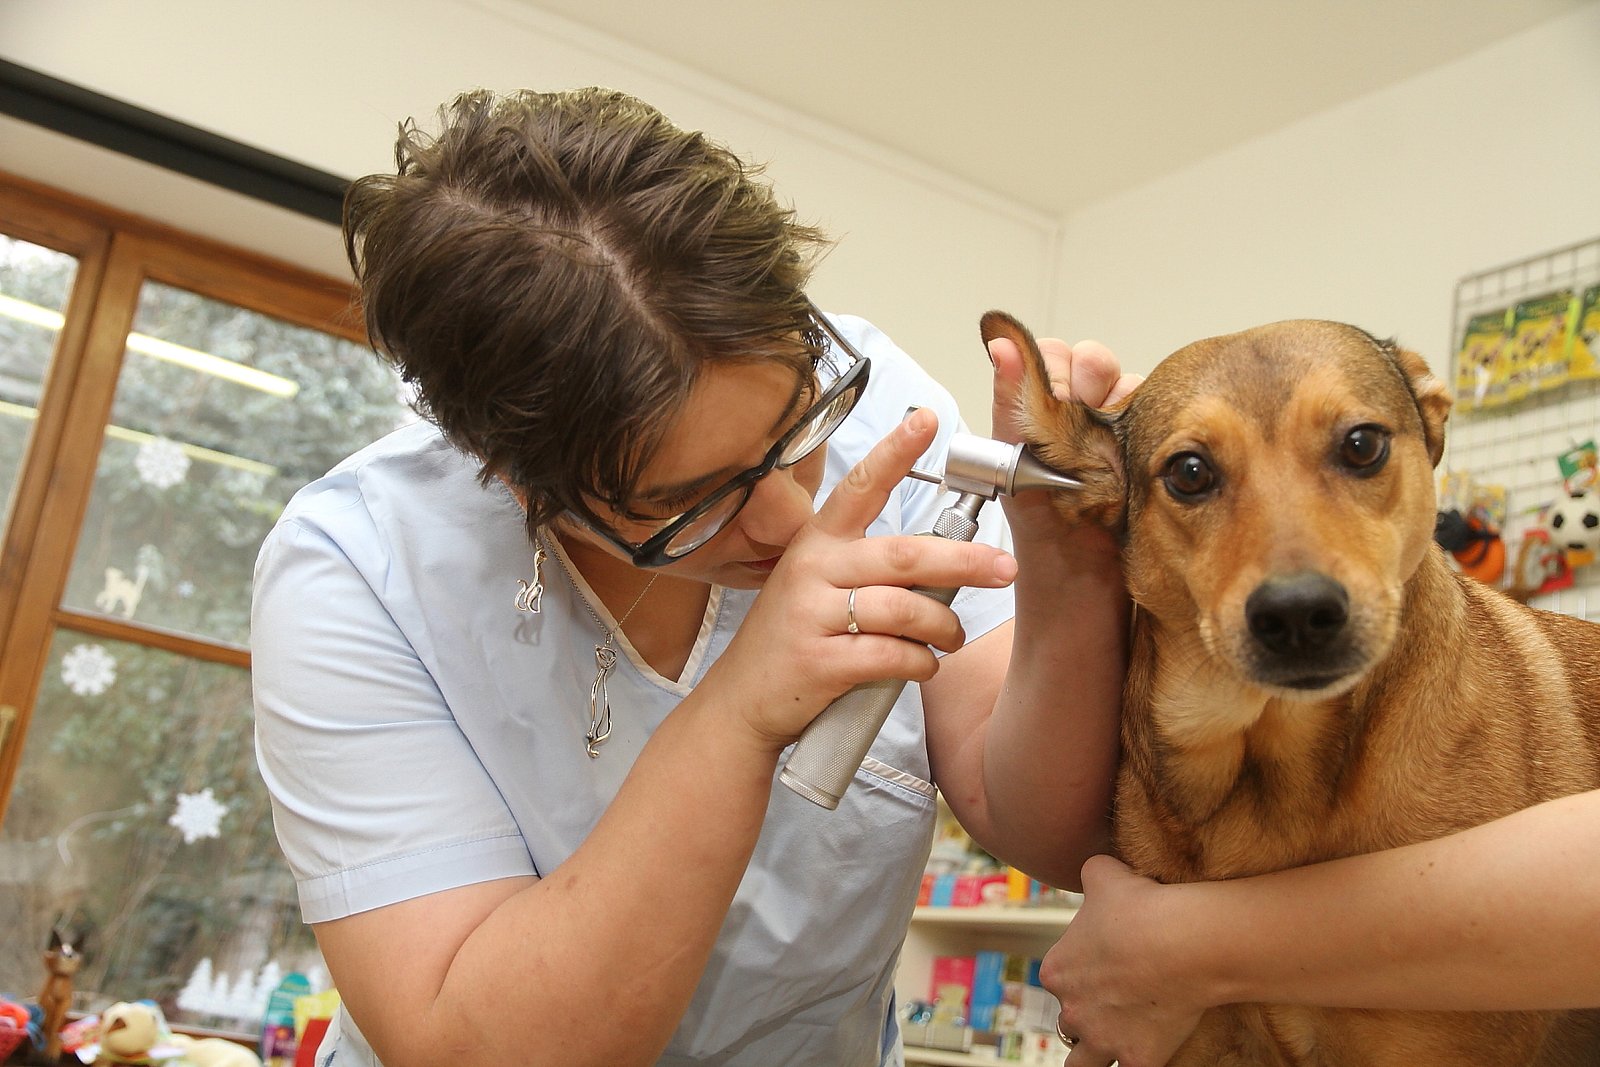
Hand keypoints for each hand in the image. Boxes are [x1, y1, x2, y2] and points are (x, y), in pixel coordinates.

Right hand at [710, 408, 1017, 749]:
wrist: (744, 701)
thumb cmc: (796, 637)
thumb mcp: (816, 584)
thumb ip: (868, 564)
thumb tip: (946, 559)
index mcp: (817, 541)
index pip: (861, 486)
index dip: (895, 452)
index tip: (927, 421)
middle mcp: (813, 569)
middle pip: (904, 555)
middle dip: (963, 562)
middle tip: (1004, 568)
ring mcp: (812, 615)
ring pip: (904, 610)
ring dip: (944, 627)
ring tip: (952, 637)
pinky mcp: (820, 662)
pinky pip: (892, 655)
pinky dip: (921, 663)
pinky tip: (924, 665)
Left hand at [987, 334, 1140, 556]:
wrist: (1079, 569)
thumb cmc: (1040, 519)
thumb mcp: (1013, 457)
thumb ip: (1010, 399)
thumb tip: (1000, 343)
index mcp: (1043, 404)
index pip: (1053, 354)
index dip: (1055, 371)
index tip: (1053, 401)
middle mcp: (1082, 408)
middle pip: (1094, 360)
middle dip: (1088, 382)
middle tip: (1080, 422)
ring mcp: (1118, 423)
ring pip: (1128, 382)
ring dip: (1115, 410)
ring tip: (1100, 454)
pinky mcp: (1150, 441)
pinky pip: (1157, 409)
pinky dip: (1143, 428)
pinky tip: (1126, 459)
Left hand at [1041, 855, 1205, 1066]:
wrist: (1184, 941)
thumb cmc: (1142, 905)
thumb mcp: (1104, 873)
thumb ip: (1091, 873)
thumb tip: (1094, 869)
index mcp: (1056, 970)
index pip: (1059, 977)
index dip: (1081, 971)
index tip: (1107, 964)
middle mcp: (1071, 1010)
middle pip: (1070, 1019)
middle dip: (1087, 1012)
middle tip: (1116, 1000)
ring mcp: (1103, 1039)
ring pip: (1083, 1063)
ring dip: (1094, 1052)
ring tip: (1113, 1043)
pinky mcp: (1139, 1058)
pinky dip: (1138, 1060)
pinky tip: (1149, 1053)